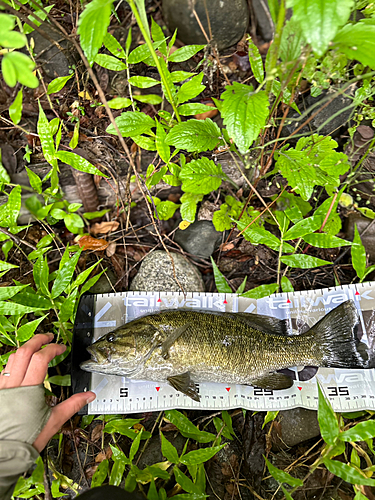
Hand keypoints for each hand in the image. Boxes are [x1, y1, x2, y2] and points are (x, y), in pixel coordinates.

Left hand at [0, 333, 95, 451]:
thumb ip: (72, 405)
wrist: (3, 454)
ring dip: (24, 349)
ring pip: (11, 359)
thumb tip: (88, 396)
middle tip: (48, 337)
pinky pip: (3, 371)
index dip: (53, 348)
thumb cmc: (26, 439)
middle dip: (37, 340)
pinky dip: (14, 363)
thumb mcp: (54, 422)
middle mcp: (13, 385)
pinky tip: (20, 368)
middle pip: (24, 351)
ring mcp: (2, 388)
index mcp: (29, 389)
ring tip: (35, 348)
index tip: (61, 348)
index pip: (41, 358)